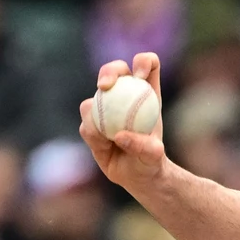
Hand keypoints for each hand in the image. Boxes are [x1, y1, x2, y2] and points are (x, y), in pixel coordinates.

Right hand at [78, 54, 169, 195]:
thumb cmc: (151, 162)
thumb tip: (120, 135)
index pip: (148, 64)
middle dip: (109, 71)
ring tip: (106, 138)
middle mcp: (125, 94)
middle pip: (115, 69)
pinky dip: (92, 132)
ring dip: (95, 112)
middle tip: (105, 86)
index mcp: (147, 92)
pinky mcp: (91, 122)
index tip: (139, 77)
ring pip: (94, 96)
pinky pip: (86, 121)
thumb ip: (143, 146)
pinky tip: (102, 145)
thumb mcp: (153, 156)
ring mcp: (106, 107)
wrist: (136, 176)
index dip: (143, 62)